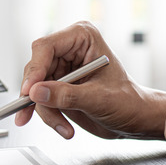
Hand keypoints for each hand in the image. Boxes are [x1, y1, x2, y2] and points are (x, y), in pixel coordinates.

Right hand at [15, 21, 165, 139]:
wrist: (135, 118)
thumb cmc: (129, 101)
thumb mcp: (99, 99)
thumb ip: (67, 95)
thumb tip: (37, 92)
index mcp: (82, 38)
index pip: (46, 47)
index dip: (35, 69)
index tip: (30, 91)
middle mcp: (69, 50)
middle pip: (36, 69)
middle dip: (36, 96)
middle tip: (31, 113)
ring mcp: (61, 69)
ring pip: (35, 88)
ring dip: (45, 111)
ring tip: (63, 126)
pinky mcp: (56, 86)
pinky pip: (40, 100)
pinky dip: (48, 115)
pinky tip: (63, 126)